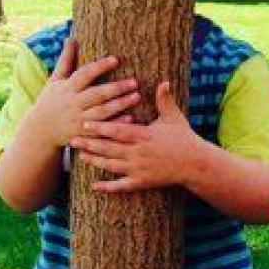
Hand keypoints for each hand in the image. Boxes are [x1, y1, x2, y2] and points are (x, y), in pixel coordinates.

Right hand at [32, 37, 139, 147]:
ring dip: (120, 105)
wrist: (40, 131)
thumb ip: (66, 60)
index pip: (85, 74)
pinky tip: (131, 118)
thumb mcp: (55, 80)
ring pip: (102, 112)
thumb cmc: (50, 101)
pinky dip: (116, 124)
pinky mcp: (84, 135)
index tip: (116, 59)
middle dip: (116, 88)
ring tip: (137, 96)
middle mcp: (74, 104)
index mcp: (68, 88)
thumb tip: (71, 38)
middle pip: (97, 94)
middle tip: (135, 82)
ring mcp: (79, 120)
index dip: (100, 67)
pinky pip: (102, 130)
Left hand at [70, 82, 199, 192]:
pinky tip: (95, 186)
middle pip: (109, 148)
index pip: (118, 130)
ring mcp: (139, 169)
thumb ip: (164, 100)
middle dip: (91, 144)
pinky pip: (121, 186)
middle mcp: (139, 153)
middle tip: (73, 140)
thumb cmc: (184, 138)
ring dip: (95, 161)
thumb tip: (163, 81)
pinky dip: (108, 187)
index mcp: (144, 136)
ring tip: (80, 155)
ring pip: (112, 166)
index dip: (101, 127)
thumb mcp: (174, 117)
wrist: (195, 164)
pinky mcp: (142, 182)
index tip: (85, 123)